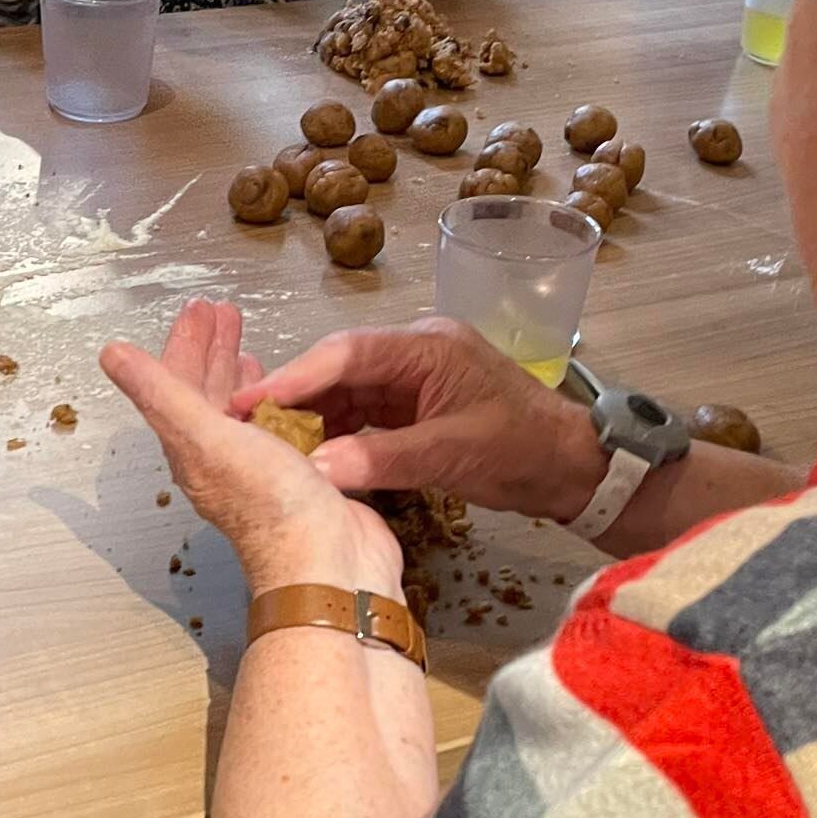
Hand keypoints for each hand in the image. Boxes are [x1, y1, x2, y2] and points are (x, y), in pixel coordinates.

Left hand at [102, 299, 401, 599]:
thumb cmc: (272, 507)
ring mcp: (258, 469)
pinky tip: (290, 394)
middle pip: (207, 393)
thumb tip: (112, 357)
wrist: (328, 564)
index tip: (198, 308)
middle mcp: (221, 459)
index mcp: (193, 449)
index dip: (185, 343)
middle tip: (220, 313)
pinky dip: (278, 403)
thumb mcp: (206, 438)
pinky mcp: (294, 477)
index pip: (178, 383)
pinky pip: (277, 430)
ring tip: (247, 344)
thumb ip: (161, 394)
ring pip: (241, 410)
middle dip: (212, 350)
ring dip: (241, 374)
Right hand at [230, 317, 602, 522]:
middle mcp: (414, 352)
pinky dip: (333, 433)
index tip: (249, 401)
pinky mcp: (413, 405)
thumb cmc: (524, 451)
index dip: (294, 377)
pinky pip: (360, 413)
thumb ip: (382, 460)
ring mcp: (413, 378)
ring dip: (309, 418)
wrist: (573, 467)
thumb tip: (314, 470)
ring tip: (265, 445)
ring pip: (344, 391)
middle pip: (337, 368)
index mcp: (426, 346)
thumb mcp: (453, 455)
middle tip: (243, 426)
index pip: (346, 354)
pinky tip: (307, 455)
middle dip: (292, 397)